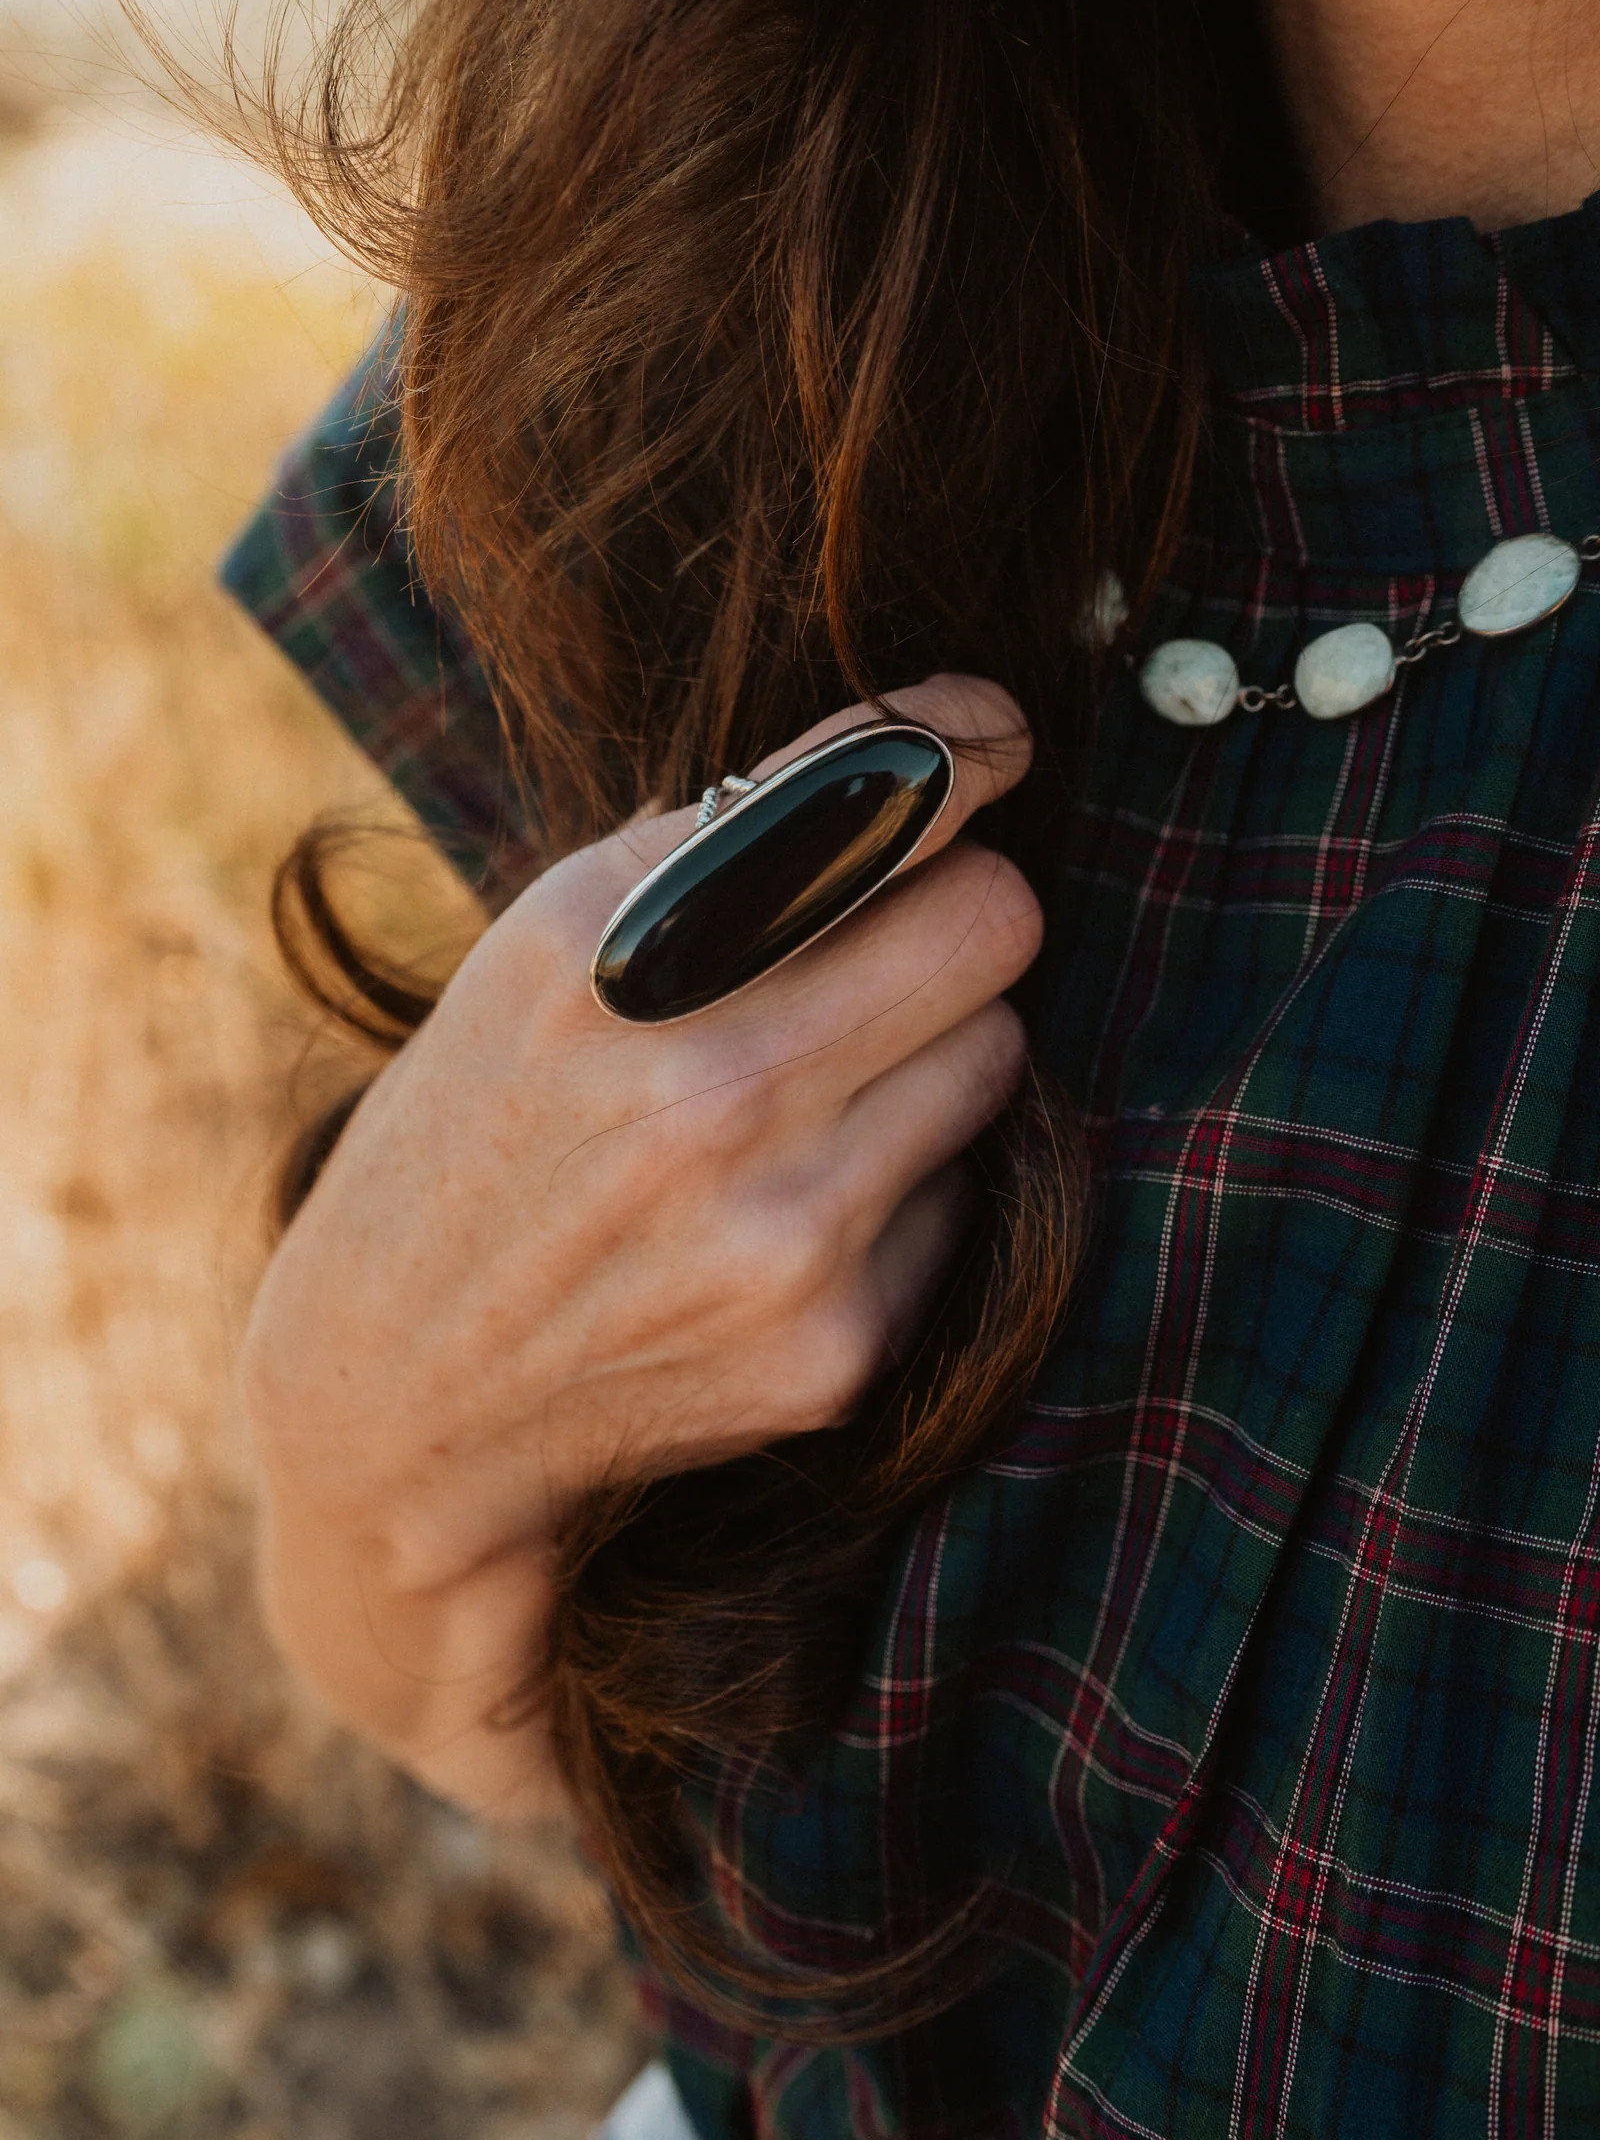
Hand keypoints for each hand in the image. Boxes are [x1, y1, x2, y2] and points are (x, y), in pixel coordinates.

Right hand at [241, 674, 1039, 1814]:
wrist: (399, 1401)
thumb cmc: (478, 1135)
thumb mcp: (534, 955)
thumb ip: (706, 849)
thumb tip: (918, 752)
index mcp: (606, 953)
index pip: (873, 801)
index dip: (963, 751)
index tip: (996, 738)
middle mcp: (702, 1088)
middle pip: (992, 921)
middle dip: (965, 908)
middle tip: (907, 933)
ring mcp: (779, 1228)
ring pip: (996, 1051)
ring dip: (937, 1047)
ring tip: (819, 1088)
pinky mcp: (836, 1342)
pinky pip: (960, 1193)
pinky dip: (901, 1182)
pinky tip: (787, 1210)